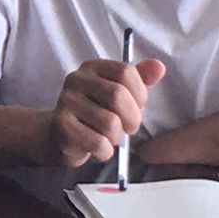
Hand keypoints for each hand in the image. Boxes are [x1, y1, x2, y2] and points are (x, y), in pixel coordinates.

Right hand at [44, 57, 165, 169]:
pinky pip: (97, 142)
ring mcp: (66, 102)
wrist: (59, 136)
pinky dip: (105, 151)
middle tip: (129, 128)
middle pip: (117, 95)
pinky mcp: (61, 126)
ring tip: (110, 137)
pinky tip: (99, 148)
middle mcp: (75, 79)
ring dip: (117, 137)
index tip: (138, 106)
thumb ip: (140, 79)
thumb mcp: (119, 92)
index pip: (125, 72)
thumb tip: (159, 67)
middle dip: (132, 118)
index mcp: (92, 67)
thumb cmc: (95, 113)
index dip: (140, 93)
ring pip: (109, 123)